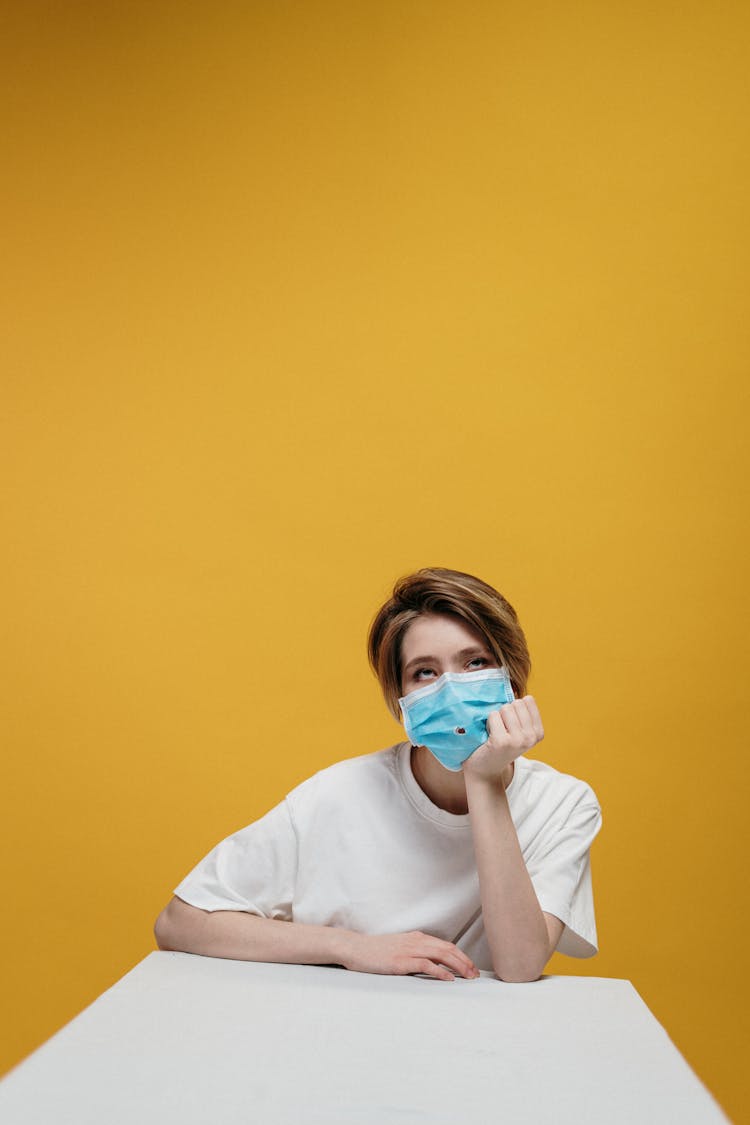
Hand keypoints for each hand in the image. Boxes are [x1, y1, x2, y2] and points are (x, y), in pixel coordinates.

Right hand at [341, 930, 479, 981]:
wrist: (356, 948)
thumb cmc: (376, 951)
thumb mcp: (400, 947)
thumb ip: (415, 952)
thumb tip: (432, 965)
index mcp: (417, 938)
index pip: (446, 945)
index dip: (461, 956)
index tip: (471, 968)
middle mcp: (416, 941)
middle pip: (448, 949)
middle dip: (465, 962)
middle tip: (475, 975)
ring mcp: (409, 950)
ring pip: (441, 955)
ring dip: (458, 966)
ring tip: (468, 977)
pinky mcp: (402, 961)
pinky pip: (426, 965)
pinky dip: (440, 972)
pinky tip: (448, 979)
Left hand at [463, 695, 544, 782]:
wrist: (485, 769)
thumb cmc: (499, 743)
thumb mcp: (518, 729)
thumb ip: (522, 711)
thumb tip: (515, 687)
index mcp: (539, 732)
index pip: (528, 700)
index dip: (515, 709)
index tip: (511, 724)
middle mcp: (531, 737)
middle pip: (516, 703)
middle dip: (505, 712)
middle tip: (502, 729)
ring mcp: (518, 740)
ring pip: (505, 708)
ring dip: (496, 717)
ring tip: (495, 732)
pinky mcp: (502, 741)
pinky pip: (493, 715)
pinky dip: (488, 722)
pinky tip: (489, 736)